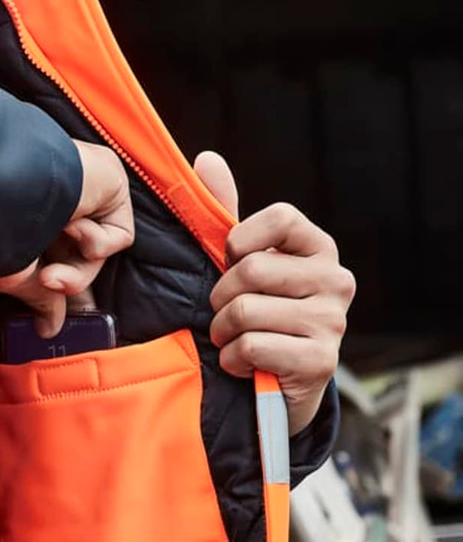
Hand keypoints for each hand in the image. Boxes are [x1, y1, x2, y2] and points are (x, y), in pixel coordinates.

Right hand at [0, 141, 134, 336]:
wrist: (8, 190)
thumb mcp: (15, 273)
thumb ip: (41, 300)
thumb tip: (49, 329)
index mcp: (27, 217)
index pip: (53, 257)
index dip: (60, 288)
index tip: (58, 319)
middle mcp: (55, 202)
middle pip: (78, 257)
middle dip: (71, 284)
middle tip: (54, 296)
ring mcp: (83, 191)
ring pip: (95, 252)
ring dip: (77, 272)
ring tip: (50, 275)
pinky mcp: (109, 182)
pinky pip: (117, 234)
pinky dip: (97, 242)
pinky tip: (71, 226)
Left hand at [195, 151, 355, 436]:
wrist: (277, 383)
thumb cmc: (256, 312)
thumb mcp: (242, 262)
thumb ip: (225, 213)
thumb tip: (206, 158)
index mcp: (318, 247)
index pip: (280, 217)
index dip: (240, 241)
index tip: (231, 262)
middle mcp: (336, 280)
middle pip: (251, 270)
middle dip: (220, 296)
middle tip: (223, 313)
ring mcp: (333, 321)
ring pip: (245, 311)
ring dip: (222, 332)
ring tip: (232, 339)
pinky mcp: (321, 361)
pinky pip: (252, 346)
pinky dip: (233, 359)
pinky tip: (244, 364)